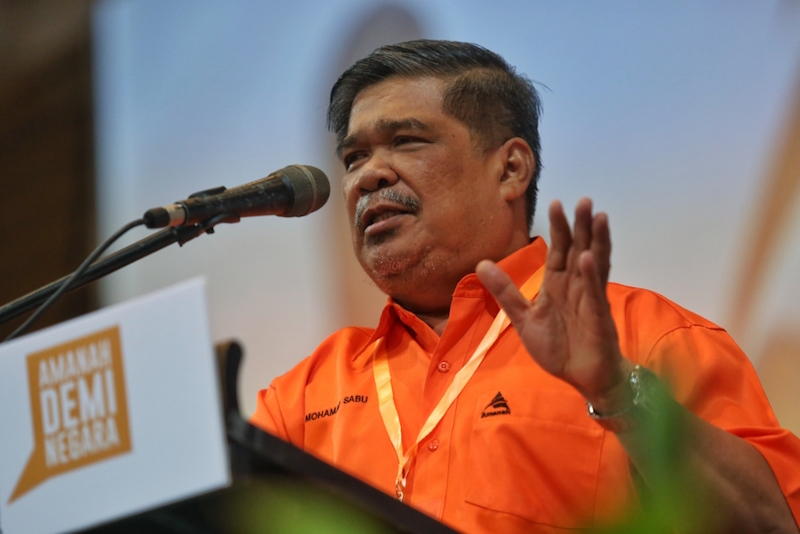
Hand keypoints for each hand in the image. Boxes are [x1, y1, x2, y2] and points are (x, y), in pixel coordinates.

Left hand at [476, 198, 632, 409]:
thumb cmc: (558, 348)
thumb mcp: (523, 318)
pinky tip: (587, 258)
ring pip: (594, 264)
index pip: (559, 251)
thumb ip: (505, 292)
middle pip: (579, 250)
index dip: (559, 228)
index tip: (556, 204)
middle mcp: (577, 287)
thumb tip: (481, 263)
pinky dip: (591, 276)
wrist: (581, 378)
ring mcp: (590, 300)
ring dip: (595, 241)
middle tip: (582, 200)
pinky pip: (594, 293)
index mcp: (559, 285)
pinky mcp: (598, 317)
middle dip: (580, 226)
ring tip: (596, 216)